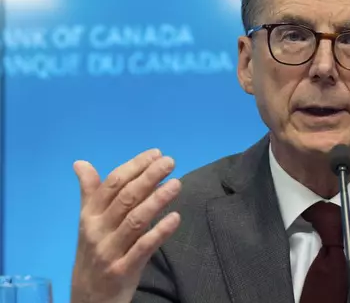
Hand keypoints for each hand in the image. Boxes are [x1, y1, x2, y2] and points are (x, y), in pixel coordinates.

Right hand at [71, 149, 181, 302]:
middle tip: (170, 162)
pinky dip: (160, 231)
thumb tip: (80, 163)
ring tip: (177, 184)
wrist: (88, 297)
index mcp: (90, 215)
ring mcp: (110, 250)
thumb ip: (90, 193)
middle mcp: (98, 230)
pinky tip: (176, 218)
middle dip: (148, 177)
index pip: (112, 184)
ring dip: (157, 200)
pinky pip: (143, 247)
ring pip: (135, 220)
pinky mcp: (123, 269)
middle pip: (125, 198)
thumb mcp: (88, 222)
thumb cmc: (94, 252)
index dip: (135, 167)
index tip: (156, 154)